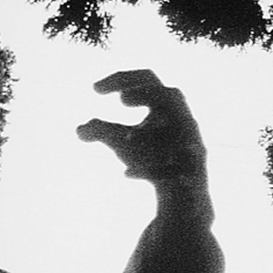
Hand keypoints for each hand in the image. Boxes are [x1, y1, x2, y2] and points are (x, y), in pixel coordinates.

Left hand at [76, 70, 206, 186]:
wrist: (181, 195)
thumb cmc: (151, 158)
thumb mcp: (122, 142)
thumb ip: (100, 131)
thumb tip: (78, 129)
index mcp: (165, 106)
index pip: (147, 78)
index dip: (122, 78)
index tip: (93, 89)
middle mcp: (183, 120)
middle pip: (171, 96)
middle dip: (148, 95)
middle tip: (121, 101)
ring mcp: (192, 145)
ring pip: (177, 132)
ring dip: (150, 134)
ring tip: (126, 138)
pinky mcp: (194, 172)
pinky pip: (175, 168)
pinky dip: (151, 170)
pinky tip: (126, 174)